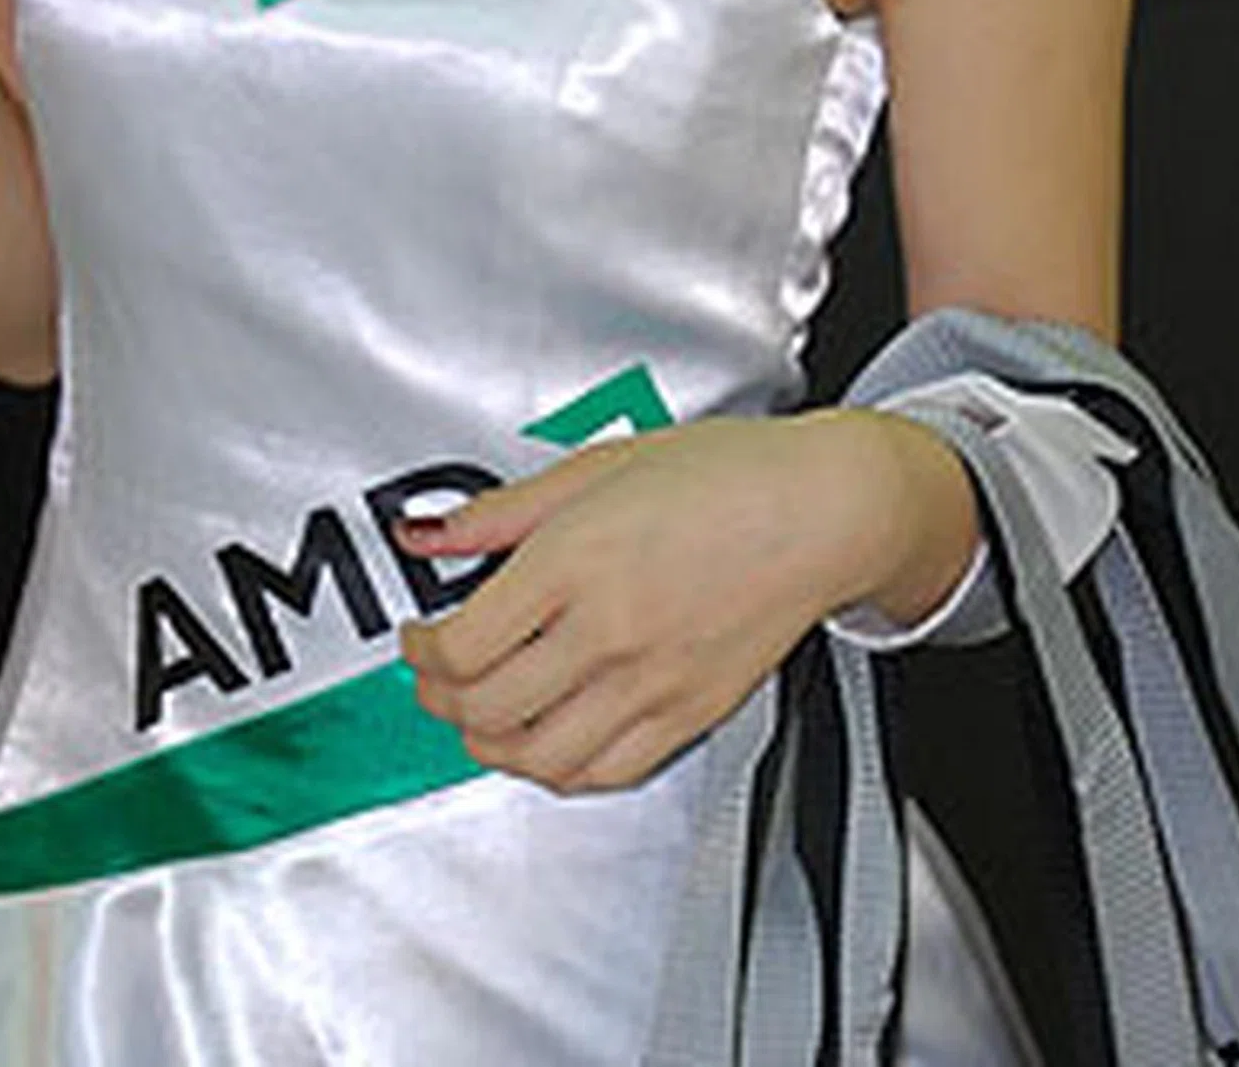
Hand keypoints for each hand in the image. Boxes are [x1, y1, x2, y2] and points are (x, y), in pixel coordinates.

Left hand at [398, 411, 972, 795]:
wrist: (821, 510)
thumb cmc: (724, 474)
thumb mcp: (595, 467)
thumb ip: (500, 512)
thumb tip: (426, 534)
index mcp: (577, 560)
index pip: (463, 644)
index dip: (419, 650)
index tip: (418, 633)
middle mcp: (610, 629)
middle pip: (488, 707)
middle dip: (439, 699)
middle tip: (433, 675)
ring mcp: (653, 681)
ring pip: (539, 757)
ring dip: (490, 744)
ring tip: (480, 711)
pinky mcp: (690, 714)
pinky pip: (605, 772)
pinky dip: (557, 769)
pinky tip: (546, 736)